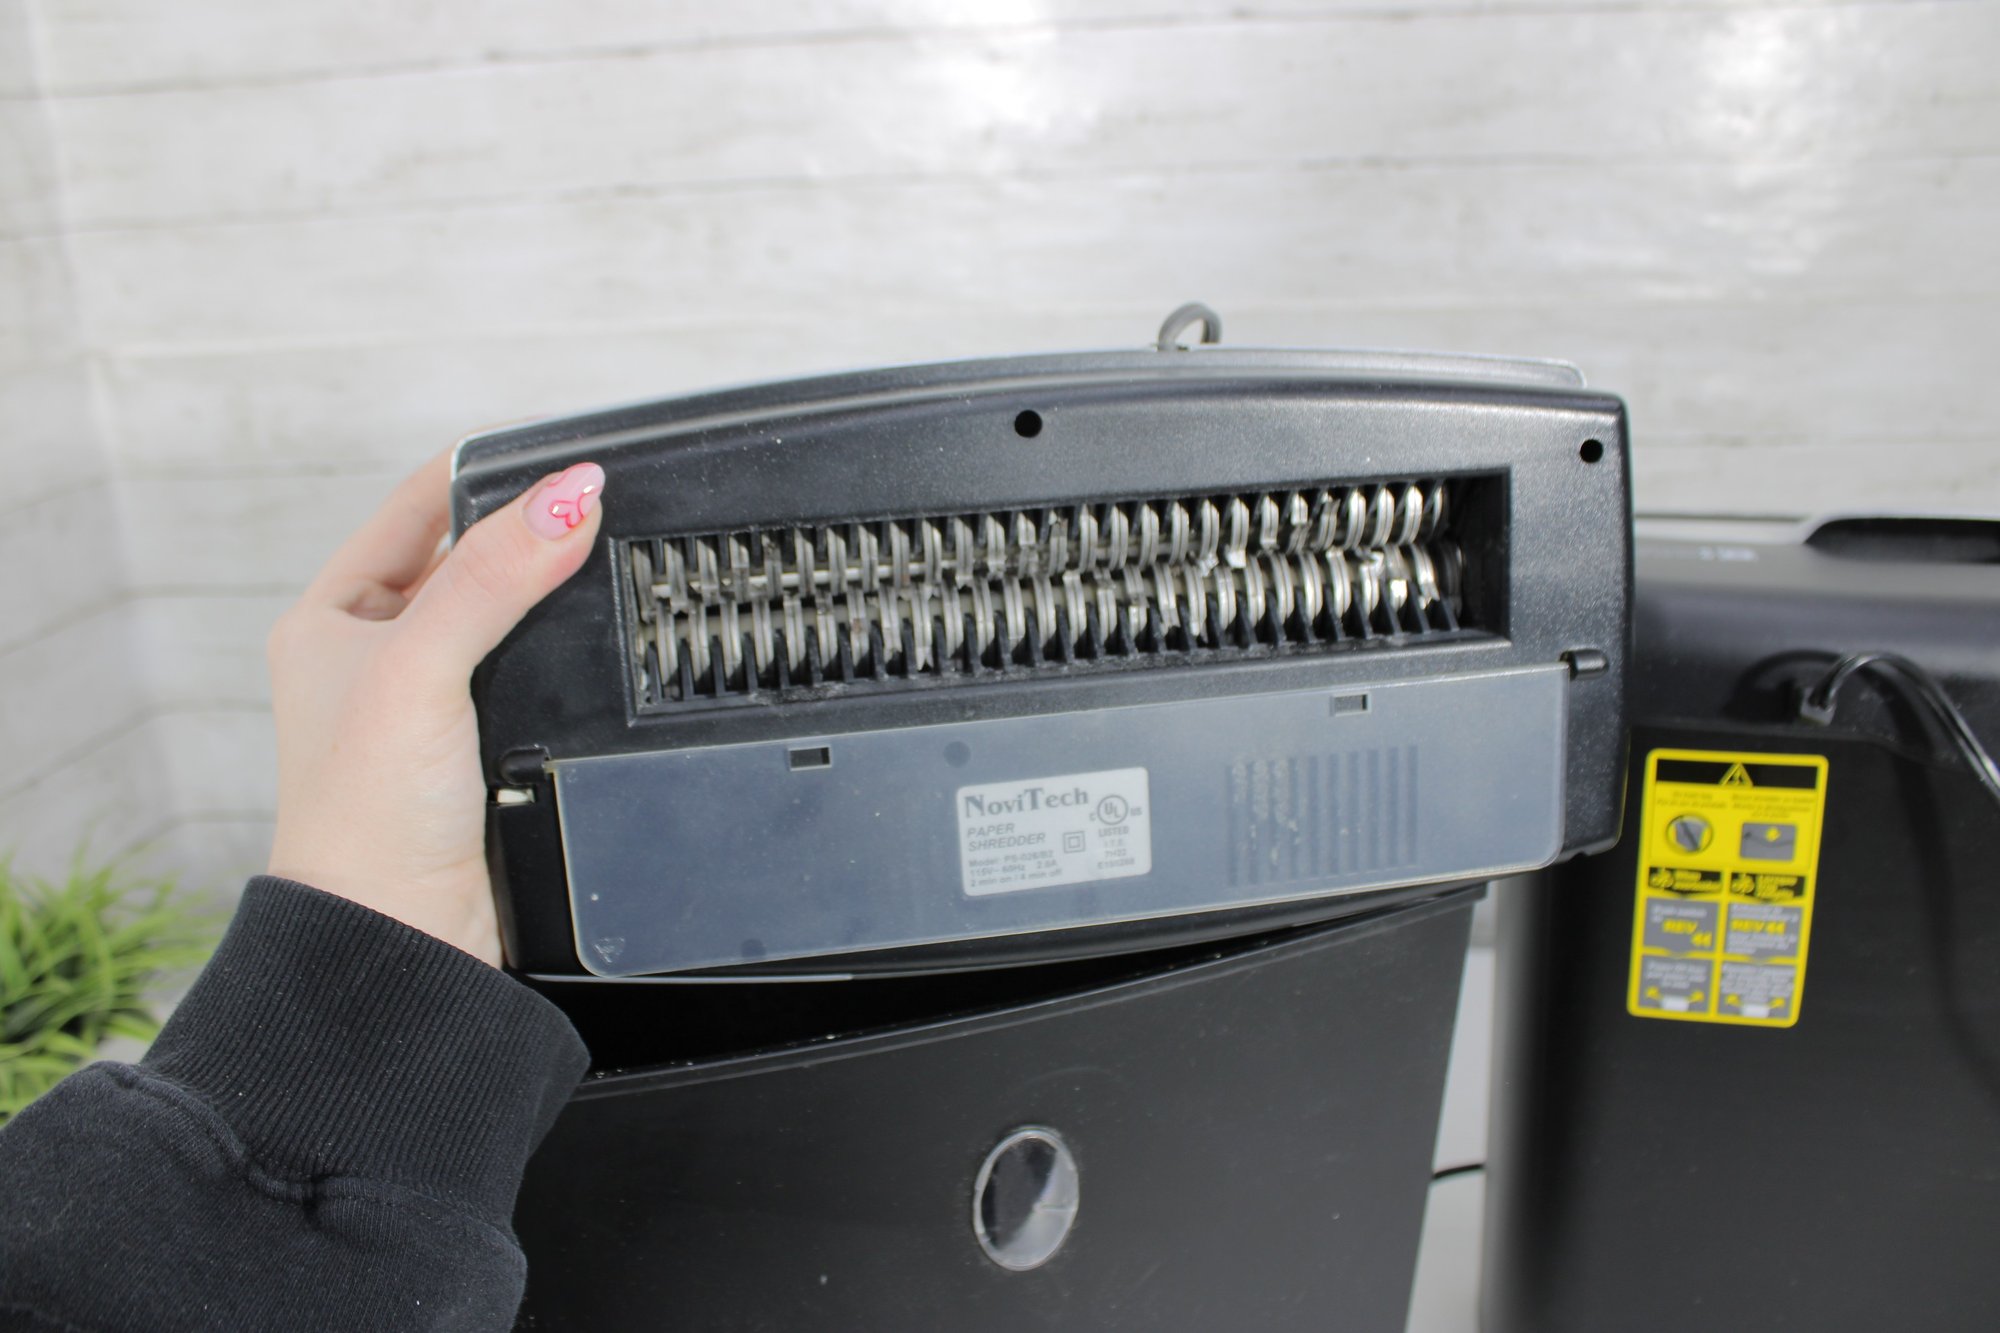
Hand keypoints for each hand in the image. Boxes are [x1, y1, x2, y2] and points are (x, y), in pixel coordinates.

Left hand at [264, 451, 605, 965]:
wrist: (399, 938)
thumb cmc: (365, 816)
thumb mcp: (422, 667)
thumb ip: (494, 577)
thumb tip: (568, 496)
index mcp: (330, 618)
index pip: (415, 507)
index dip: (483, 471)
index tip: (555, 449)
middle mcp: (376, 656)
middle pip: (469, 559)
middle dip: (529, 533)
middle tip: (596, 503)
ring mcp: (429, 706)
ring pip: (507, 620)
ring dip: (550, 599)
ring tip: (602, 563)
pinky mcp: (479, 752)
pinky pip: (534, 679)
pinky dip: (566, 661)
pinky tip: (596, 652)